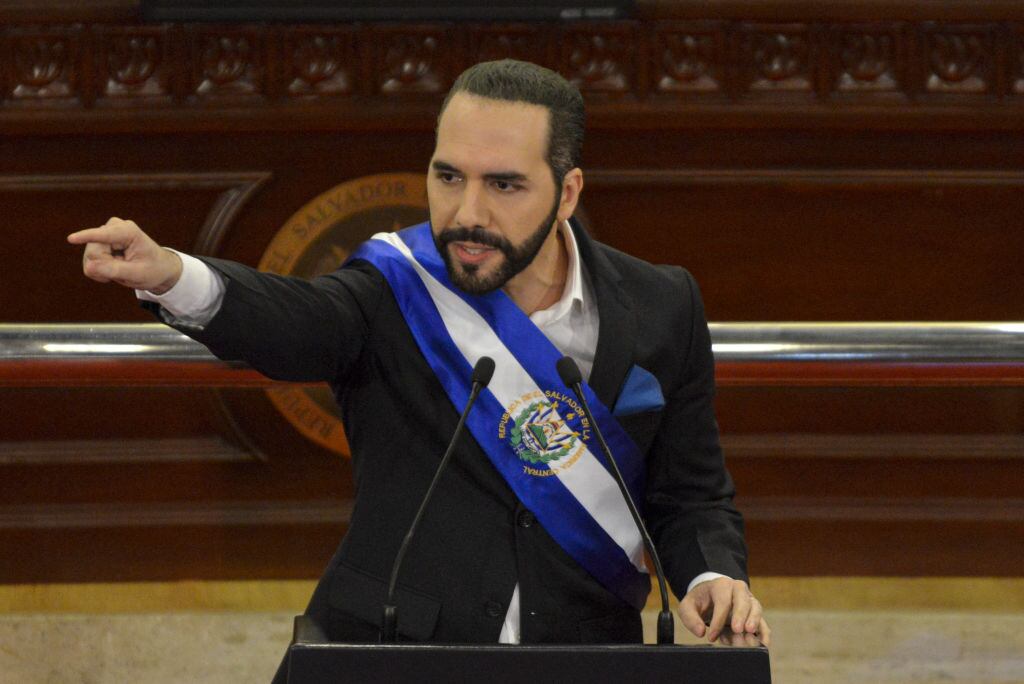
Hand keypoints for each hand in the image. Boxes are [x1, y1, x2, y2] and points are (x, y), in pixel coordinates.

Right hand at [68, 217, 182, 293]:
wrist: (158, 268)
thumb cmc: (153, 269)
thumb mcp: (138, 274)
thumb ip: (115, 270)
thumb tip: (90, 267)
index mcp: (128, 232)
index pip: (104, 235)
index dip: (86, 237)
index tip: (71, 239)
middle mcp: (114, 227)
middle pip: (94, 252)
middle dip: (106, 266)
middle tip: (125, 270)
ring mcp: (104, 234)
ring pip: (90, 258)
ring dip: (104, 270)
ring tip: (122, 268)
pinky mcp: (98, 242)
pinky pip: (89, 262)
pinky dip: (99, 271)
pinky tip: (113, 269)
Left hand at [679, 577, 770, 646]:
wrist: (710, 596)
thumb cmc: (700, 602)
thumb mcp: (688, 606)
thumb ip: (690, 618)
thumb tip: (701, 632)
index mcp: (721, 585)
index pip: (722, 601)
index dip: (718, 620)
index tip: (711, 637)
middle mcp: (738, 590)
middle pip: (743, 600)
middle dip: (741, 615)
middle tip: (737, 629)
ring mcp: (749, 601)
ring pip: (756, 608)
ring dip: (754, 621)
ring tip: (749, 633)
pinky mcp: (755, 614)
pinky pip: (763, 622)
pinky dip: (764, 632)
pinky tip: (762, 644)